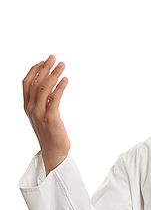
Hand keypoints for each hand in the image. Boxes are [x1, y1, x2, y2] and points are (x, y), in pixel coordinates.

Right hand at [22, 55, 70, 174]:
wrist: (54, 152)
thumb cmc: (51, 134)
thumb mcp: (44, 115)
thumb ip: (44, 102)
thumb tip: (51, 87)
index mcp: (27, 107)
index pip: (26, 83)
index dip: (34, 70)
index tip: (43, 61)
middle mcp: (31, 109)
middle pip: (35, 82)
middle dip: (44, 68)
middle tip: (53, 57)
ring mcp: (40, 113)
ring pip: (44, 88)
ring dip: (53, 74)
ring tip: (62, 65)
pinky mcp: (50, 118)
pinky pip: (54, 99)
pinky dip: (60, 87)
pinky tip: (65, 80)